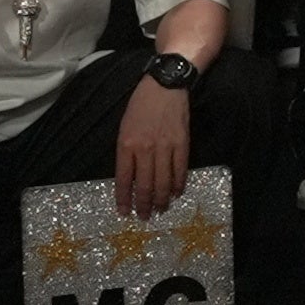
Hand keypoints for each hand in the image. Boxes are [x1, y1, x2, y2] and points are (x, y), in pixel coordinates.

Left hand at [113, 77, 190, 216]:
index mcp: (126, 145)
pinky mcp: (182, 143)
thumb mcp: (124, 128)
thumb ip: (126, 153)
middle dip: (143, 205)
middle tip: (144, 217)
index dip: (124, 199)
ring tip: (160, 210)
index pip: (123, 179)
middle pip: (144, 185)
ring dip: (161, 200)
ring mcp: (165, 147)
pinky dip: (178, 184)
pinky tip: (176, 193)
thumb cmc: (140, 106)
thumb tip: (130, 177)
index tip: (124, 213)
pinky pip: (180, 170)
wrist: (165, 86)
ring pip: (163, 182)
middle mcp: (145, 149)